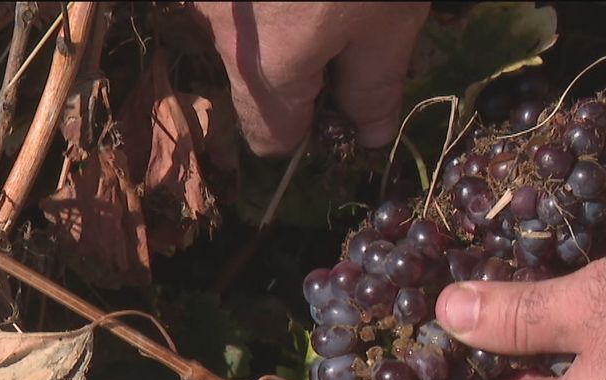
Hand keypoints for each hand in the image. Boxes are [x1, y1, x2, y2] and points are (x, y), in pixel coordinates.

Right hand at [195, 2, 429, 156]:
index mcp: (264, 69)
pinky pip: (245, 3)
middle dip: (305, 71)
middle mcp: (217, 33)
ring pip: (248, 34)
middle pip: (258, 82)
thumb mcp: (388, 20)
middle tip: (356, 33)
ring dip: (288, 25)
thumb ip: (375, 86)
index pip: (270, 139)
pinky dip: (274, 0)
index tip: (348, 107)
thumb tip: (370, 136)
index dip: (313, 134)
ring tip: (334, 0)